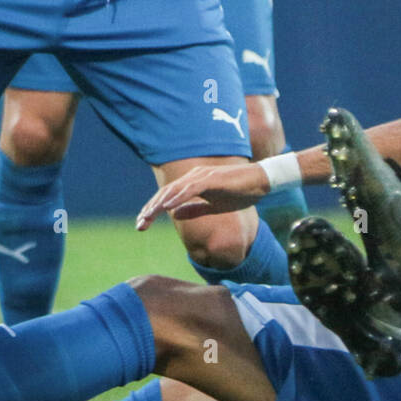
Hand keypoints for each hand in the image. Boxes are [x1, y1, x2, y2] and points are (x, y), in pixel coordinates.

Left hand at [136, 162, 270, 229]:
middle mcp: (194, 177)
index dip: (153, 209)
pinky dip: (178, 198)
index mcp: (193, 183)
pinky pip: (190, 189)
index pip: (167, 196)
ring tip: (147, 217)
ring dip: (159, 204)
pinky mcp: (211, 180)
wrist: (261, 181)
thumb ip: (195, 209)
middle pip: (165, 193)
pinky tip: (168, 207)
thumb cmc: (240, 192)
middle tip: (139, 224)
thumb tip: (175, 214)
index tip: (142, 223)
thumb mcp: (214, 206)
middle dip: (150, 209)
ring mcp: (202, 177)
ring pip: (174, 191)